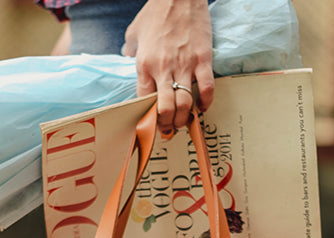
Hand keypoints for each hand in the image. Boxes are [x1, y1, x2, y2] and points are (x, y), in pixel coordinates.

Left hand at [123, 0, 214, 133]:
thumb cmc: (155, 11)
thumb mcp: (134, 32)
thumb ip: (130, 51)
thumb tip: (127, 60)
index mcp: (144, 65)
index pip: (144, 101)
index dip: (149, 118)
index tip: (153, 125)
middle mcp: (163, 69)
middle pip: (166, 110)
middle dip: (168, 125)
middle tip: (170, 129)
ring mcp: (184, 65)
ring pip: (185, 104)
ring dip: (185, 119)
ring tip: (185, 122)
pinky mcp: (203, 60)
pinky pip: (206, 89)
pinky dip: (205, 103)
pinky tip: (202, 107)